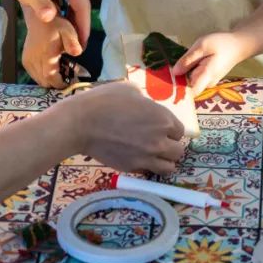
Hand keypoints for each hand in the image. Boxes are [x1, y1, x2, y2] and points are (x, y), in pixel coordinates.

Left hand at [0, 0, 90, 43]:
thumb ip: (41, 6)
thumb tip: (50, 18)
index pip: (82, 3)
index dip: (83, 25)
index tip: (82, 45)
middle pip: (81, 0)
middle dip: (79, 22)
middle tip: (76, 46)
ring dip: (73, 15)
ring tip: (70, 37)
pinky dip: (66, 6)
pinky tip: (63, 21)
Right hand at [21, 13, 81, 88]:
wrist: (38, 19)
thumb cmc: (55, 24)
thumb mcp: (68, 30)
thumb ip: (73, 43)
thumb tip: (77, 53)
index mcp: (45, 55)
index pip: (51, 78)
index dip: (62, 84)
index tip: (72, 82)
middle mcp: (33, 60)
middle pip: (46, 82)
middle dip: (58, 83)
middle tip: (69, 76)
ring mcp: (28, 62)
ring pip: (40, 81)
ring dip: (51, 80)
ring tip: (62, 71)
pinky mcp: (25, 61)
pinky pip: (35, 76)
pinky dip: (44, 76)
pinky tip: (53, 68)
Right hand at [58, 82, 185, 174]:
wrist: (82, 123)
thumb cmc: (105, 100)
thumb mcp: (130, 90)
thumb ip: (146, 101)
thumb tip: (147, 107)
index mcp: (163, 119)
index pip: (180, 131)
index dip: (171, 129)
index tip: (161, 128)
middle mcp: (159, 141)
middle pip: (178, 152)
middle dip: (170, 146)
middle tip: (158, 142)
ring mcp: (146, 157)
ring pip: (168, 168)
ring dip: (163, 161)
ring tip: (152, 155)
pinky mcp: (132, 168)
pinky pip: (148, 172)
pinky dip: (146, 167)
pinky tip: (137, 158)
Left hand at [171, 32, 246, 94]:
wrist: (238, 45)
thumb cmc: (221, 43)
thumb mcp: (202, 46)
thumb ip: (188, 59)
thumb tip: (174, 72)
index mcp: (206, 75)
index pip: (191, 93)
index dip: (178, 89)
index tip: (167, 81)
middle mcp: (208, 83)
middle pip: (188, 87)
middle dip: (177, 79)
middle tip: (167, 68)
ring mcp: (208, 82)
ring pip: (190, 82)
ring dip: (183, 74)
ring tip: (178, 63)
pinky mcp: (208, 78)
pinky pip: (195, 78)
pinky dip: (189, 72)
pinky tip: (187, 63)